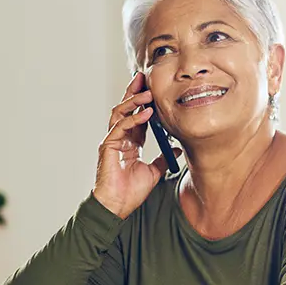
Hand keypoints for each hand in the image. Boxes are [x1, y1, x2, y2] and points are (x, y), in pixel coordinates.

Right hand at [93, 72, 181, 219]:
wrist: (118, 206)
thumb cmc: (130, 192)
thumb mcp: (154, 172)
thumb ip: (162, 158)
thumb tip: (176, 148)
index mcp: (130, 142)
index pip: (137, 116)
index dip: (145, 103)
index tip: (154, 89)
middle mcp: (120, 138)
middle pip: (126, 108)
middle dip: (134, 92)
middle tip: (145, 78)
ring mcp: (112, 140)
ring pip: (120, 113)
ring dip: (134, 101)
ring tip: (148, 93)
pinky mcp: (108, 146)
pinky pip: (120, 126)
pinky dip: (133, 118)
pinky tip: (146, 113)